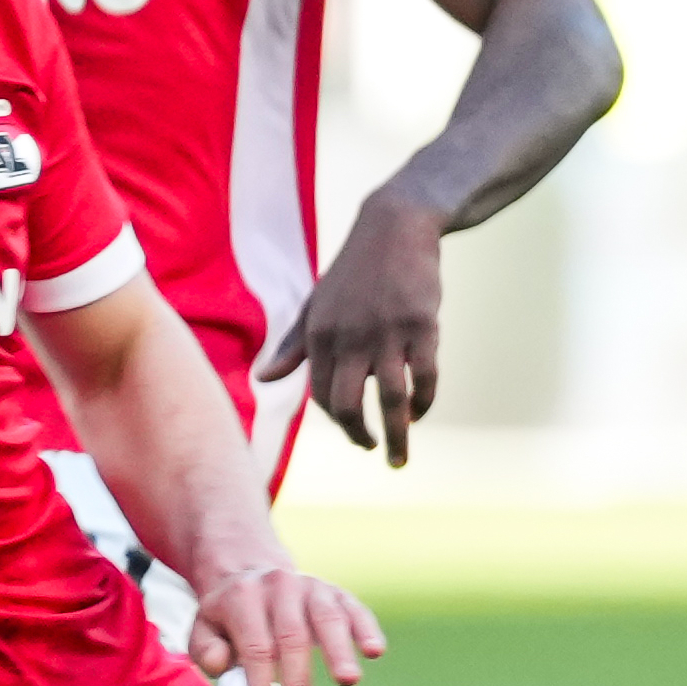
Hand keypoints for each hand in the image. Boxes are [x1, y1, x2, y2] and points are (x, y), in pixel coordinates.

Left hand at [185, 561, 383, 685]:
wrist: (250, 573)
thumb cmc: (228, 617)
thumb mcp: (203, 628)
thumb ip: (206, 648)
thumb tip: (224, 664)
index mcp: (242, 597)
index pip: (255, 649)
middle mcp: (279, 585)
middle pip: (292, 637)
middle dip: (299, 683)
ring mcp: (311, 586)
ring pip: (328, 618)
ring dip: (339, 652)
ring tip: (348, 682)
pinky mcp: (336, 591)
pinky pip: (354, 609)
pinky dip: (366, 629)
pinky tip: (375, 651)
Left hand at [257, 194, 448, 464]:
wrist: (395, 226)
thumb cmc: (354, 271)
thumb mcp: (317, 304)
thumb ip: (292, 345)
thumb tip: (261, 380)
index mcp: (319, 334)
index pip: (323, 396)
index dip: (339, 422)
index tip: (356, 432)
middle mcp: (349, 336)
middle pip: (349, 406)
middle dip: (360, 437)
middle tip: (374, 450)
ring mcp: (387, 332)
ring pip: (391, 400)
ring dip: (397, 436)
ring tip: (399, 458)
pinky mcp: (422, 325)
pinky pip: (425, 378)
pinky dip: (424, 402)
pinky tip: (421, 411)